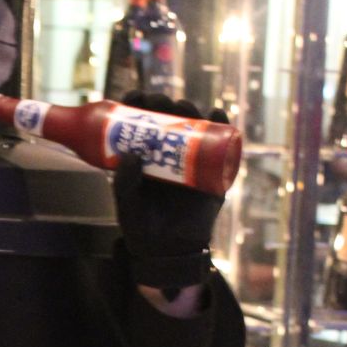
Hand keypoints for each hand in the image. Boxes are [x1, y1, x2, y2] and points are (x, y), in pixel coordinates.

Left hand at [114, 94, 228, 290]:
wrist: (167, 250)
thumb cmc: (141, 224)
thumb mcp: (125, 202)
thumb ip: (124, 181)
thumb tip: (132, 154)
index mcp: (144, 153)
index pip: (141, 120)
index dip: (138, 103)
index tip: (134, 96)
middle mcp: (168, 150)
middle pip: (168, 116)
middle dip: (164, 103)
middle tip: (158, 103)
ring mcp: (192, 158)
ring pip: (194, 124)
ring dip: (190, 110)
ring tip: (183, 108)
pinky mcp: (212, 170)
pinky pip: (222, 144)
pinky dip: (222, 126)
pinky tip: (216, 115)